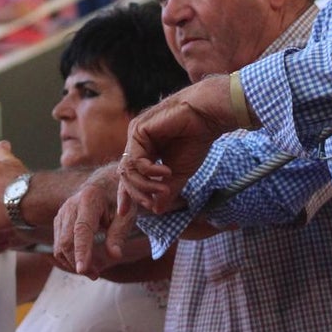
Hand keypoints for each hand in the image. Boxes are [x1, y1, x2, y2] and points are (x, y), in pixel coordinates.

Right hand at [53, 164, 136, 277]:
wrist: (106, 182)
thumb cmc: (119, 198)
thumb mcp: (126, 214)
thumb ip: (119, 234)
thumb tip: (115, 255)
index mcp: (89, 200)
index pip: (82, 230)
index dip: (81, 251)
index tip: (83, 270)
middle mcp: (71, 205)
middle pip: (66, 241)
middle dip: (78, 262)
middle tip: (96, 275)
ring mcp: (62, 212)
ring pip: (60, 245)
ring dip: (73, 262)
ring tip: (94, 271)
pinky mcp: (59, 220)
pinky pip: (58, 244)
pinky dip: (69, 257)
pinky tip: (85, 261)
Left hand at [117, 75, 236, 216]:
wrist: (207, 117)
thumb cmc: (196, 140)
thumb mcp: (179, 173)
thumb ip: (167, 190)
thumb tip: (156, 210)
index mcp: (145, 150)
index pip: (129, 175)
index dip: (126, 194)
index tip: (124, 213)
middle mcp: (137, 142)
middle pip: (125, 174)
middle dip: (137, 194)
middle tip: (153, 203)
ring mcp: (135, 135)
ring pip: (128, 169)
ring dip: (145, 185)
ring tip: (163, 189)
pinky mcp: (138, 130)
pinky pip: (136, 160)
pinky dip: (150, 171)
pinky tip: (166, 172)